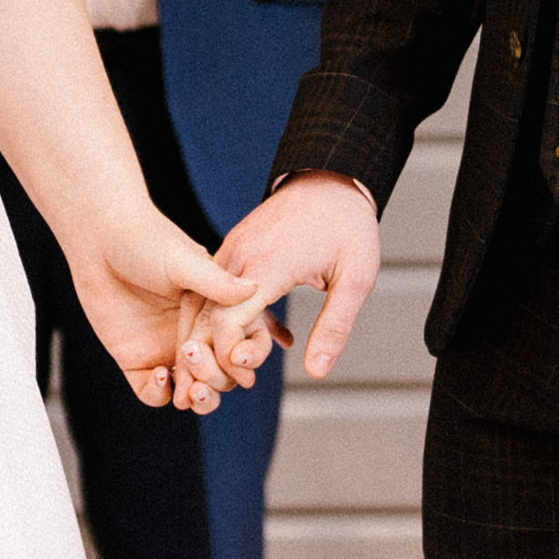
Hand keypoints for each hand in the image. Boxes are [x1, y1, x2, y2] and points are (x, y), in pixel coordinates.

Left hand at [70, 204, 282, 415]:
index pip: (241, 347)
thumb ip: (218, 282)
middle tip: (204, 379)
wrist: (98, 239)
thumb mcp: (185, 261)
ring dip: (196, 398)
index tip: (238, 359)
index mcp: (215, 312)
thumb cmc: (145, 240)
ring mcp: (165, 348)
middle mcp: (195, 334)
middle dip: (218, 383)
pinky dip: (159, 393)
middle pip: (221, 375)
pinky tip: (159, 375)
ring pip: (192, 390)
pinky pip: (152, 392)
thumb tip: (254, 289)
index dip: (244, 360)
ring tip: (190, 391)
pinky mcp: (134, 358)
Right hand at [210, 171, 379, 382]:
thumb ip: (334, 327)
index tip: (249, 373)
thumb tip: (318, 371)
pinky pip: (216, 288)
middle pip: (204, 315)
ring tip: (240, 362)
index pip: (225, 320)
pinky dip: (224, 316)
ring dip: (213, 336)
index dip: (229, 355)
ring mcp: (233, 250)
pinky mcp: (234, 248)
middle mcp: (240, 257)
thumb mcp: (355, 280)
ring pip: (202, 301)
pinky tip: (258, 334)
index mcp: (268, 266)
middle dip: (211, 353)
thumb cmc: (348, 227)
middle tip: (235, 379)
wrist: (332, 179)